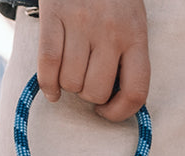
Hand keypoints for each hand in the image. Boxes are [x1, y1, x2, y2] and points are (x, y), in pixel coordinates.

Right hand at [35, 0, 150, 122]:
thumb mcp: (132, 22)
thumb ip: (128, 55)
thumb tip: (116, 99)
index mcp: (136, 37)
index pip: (135, 92)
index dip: (120, 113)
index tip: (108, 113)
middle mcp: (110, 32)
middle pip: (96, 91)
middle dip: (89, 96)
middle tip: (85, 83)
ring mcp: (81, 23)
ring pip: (72, 81)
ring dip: (68, 87)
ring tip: (71, 74)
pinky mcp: (54, 14)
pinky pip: (48, 62)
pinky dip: (48, 84)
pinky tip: (51, 91)